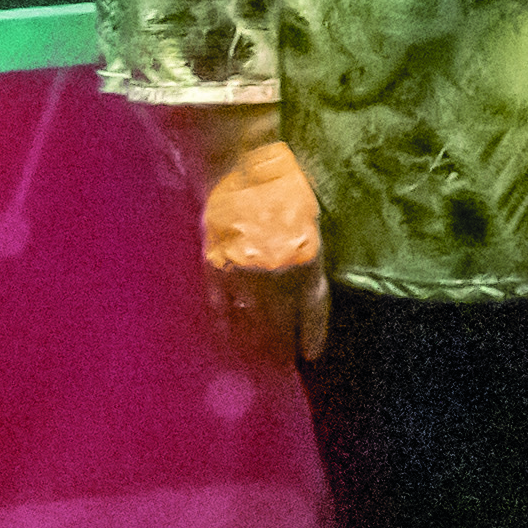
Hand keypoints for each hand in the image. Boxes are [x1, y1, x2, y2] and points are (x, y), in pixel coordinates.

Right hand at [200, 136, 327, 362]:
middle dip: (280, 345)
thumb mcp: (312, 219)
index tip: (309, 355)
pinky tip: (225, 339)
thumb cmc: (285, 185)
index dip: (311, 335)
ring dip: (252, 341)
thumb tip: (305, 288)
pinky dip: (223, 325)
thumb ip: (309, 255)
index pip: (313, 310)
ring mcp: (243, 272)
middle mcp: (276, 272)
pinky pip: (218, 306)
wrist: (242, 163)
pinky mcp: (214, 267)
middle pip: (280, 322)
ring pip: (249, 320)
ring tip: (253, 360)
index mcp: (307, 259)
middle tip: (278, 364)